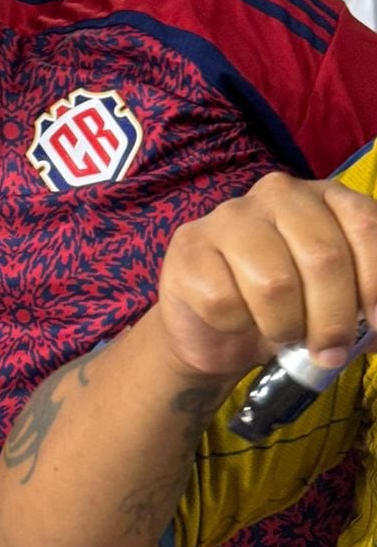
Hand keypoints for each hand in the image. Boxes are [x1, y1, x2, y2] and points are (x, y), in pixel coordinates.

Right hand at [156, 171, 376, 380]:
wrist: (213, 329)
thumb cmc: (285, 308)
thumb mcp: (336, 300)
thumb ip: (363, 301)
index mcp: (324, 197)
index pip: (364, 224)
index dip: (375, 282)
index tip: (374, 327)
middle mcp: (278, 193)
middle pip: (323, 258)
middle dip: (332, 319)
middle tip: (326, 352)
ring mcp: (228, 216)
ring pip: (275, 283)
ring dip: (284, 326)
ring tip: (280, 333)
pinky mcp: (188, 247)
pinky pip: (224, 300)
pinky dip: (237, 325)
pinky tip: (235, 320)